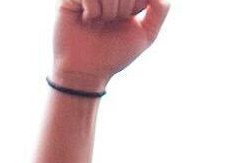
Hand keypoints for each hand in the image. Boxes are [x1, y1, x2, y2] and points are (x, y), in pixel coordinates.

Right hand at [51, 0, 168, 92]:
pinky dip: (93, 10)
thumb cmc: (114, 55)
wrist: (85, 73)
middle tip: (112, 22)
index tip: (127, 17)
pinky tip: (87, 20)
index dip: (136, 4)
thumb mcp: (146, 34)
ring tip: (99, 22)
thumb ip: (160, 9)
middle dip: (124, 6)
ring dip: (109, 10)